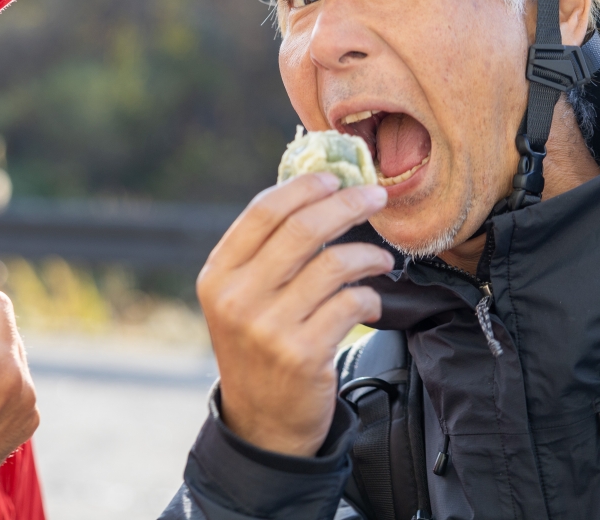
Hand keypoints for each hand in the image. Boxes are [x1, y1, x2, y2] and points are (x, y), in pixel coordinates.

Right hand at [197, 174, 392, 457]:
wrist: (262, 421)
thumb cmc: (258, 345)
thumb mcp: (239, 297)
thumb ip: (263, 252)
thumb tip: (314, 192)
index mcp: (218, 275)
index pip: (263, 212)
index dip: (304, 187)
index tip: (336, 178)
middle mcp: (237, 298)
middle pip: (302, 230)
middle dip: (347, 205)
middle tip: (375, 197)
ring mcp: (268, 327)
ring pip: (333, 265)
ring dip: (368, 255)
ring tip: (382, 259)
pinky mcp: (302, 354)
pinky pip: (351, 305)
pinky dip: (369, 298)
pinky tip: (369, 304)